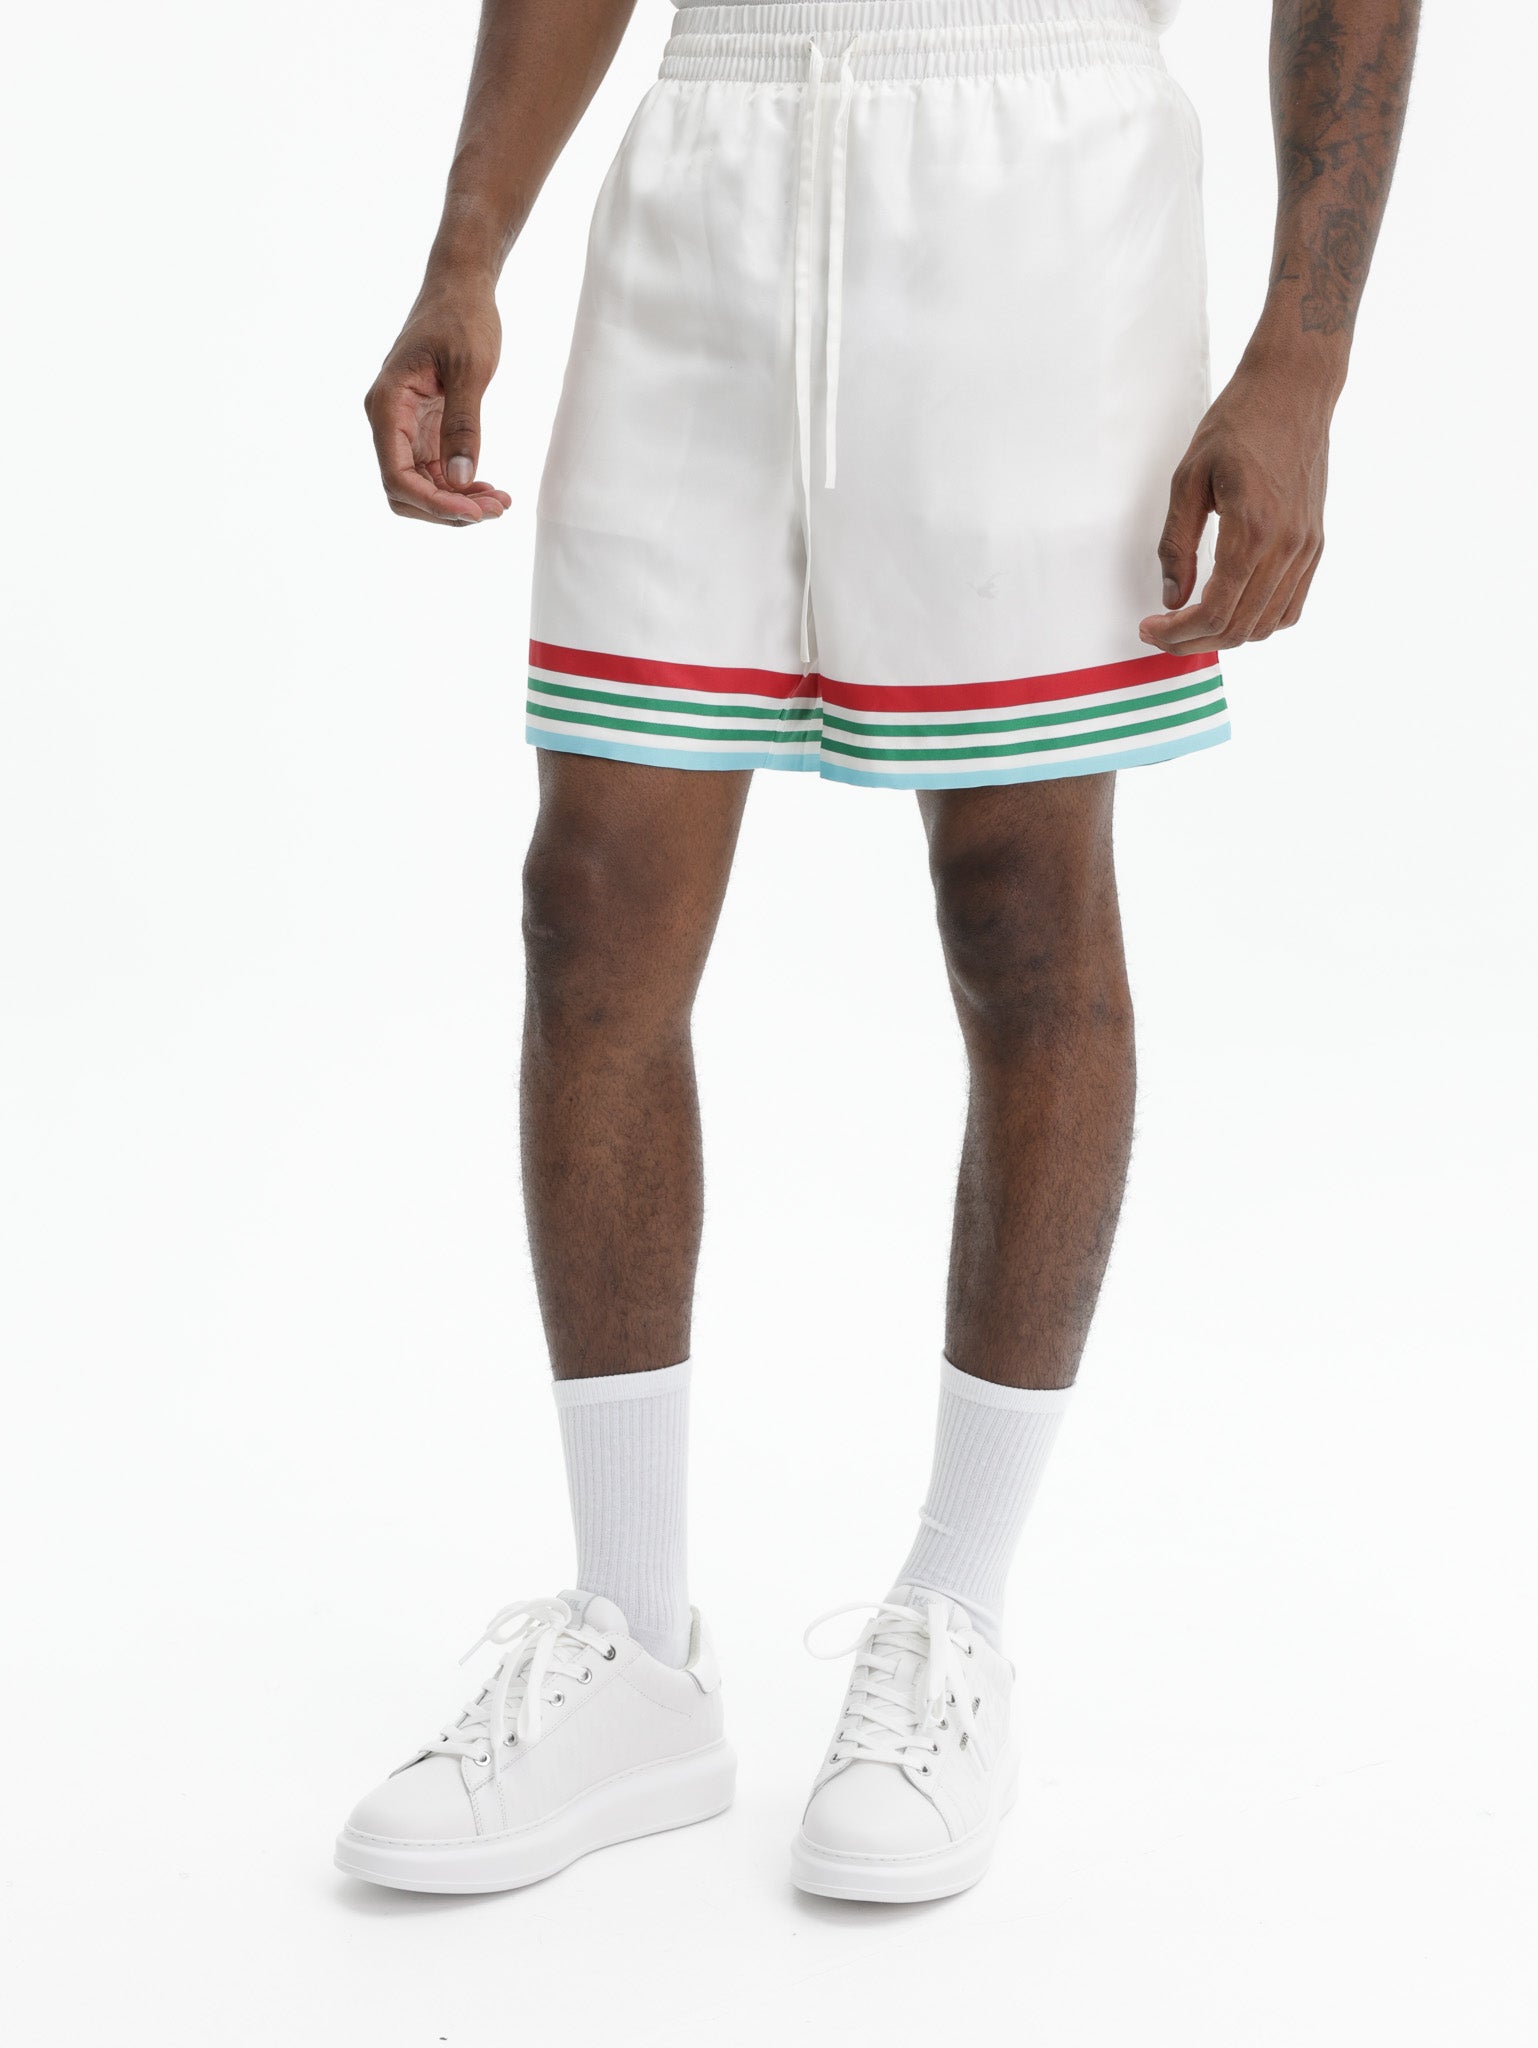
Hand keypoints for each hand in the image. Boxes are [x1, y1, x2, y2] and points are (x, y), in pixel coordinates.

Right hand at [364, 283, 513, 524]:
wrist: (460, 287)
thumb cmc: (462, 317)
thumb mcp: (469, 369)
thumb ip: (463, 424)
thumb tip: (459, 479)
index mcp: (388, 404)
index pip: (396, 476)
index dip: (433, 503)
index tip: (476, 512)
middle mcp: (389, 421)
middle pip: (405, 491)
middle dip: (447, 509)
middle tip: (497, 509)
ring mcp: (406, 427)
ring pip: (422, 487)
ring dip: (458, 502)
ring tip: (501, 502)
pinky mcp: (424, 429)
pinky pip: (436, 472)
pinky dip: (461, 487)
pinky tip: (491, 489)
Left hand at [1138, 350, 1336, 653]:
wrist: (1293, 390)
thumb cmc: (1238, 424)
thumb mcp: (1187, 480)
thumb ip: (1177, 545)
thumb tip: (1171, 597)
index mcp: (1252, 530)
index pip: (1214, 612)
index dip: (1176, 633)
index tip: (1149, 628)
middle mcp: (1287, 546)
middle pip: (1239, 628)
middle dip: (1193, 641)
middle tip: (1161, 635)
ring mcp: (1306, 548)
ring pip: (1267, 625)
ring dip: (1225, 636)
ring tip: (1191, 626)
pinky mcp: (1315, 543)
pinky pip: (1291, 605)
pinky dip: (1259, 621)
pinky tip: (1231, 610)